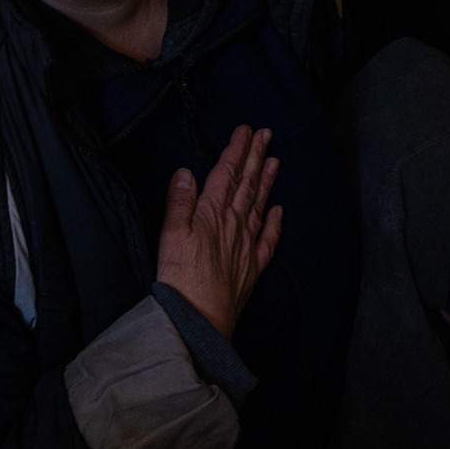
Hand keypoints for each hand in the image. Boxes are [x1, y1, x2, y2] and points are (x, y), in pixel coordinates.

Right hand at [156, 125, 283, 340]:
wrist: (199, 318)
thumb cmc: (180, 277)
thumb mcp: (171, 234)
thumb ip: (180, 201)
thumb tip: (186, 172)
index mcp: (213, 212)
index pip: (227, 173)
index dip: (237, 149)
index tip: (246, 130)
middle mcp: (234, 224)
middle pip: (247, 183)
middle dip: (255, 156)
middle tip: (266, 135)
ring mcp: (247, 245)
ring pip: (259, 205)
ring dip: (267, 181)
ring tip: (274, 161)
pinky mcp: (252, 266)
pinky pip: (268, 239)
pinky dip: (274, 222)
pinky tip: (278, 210)